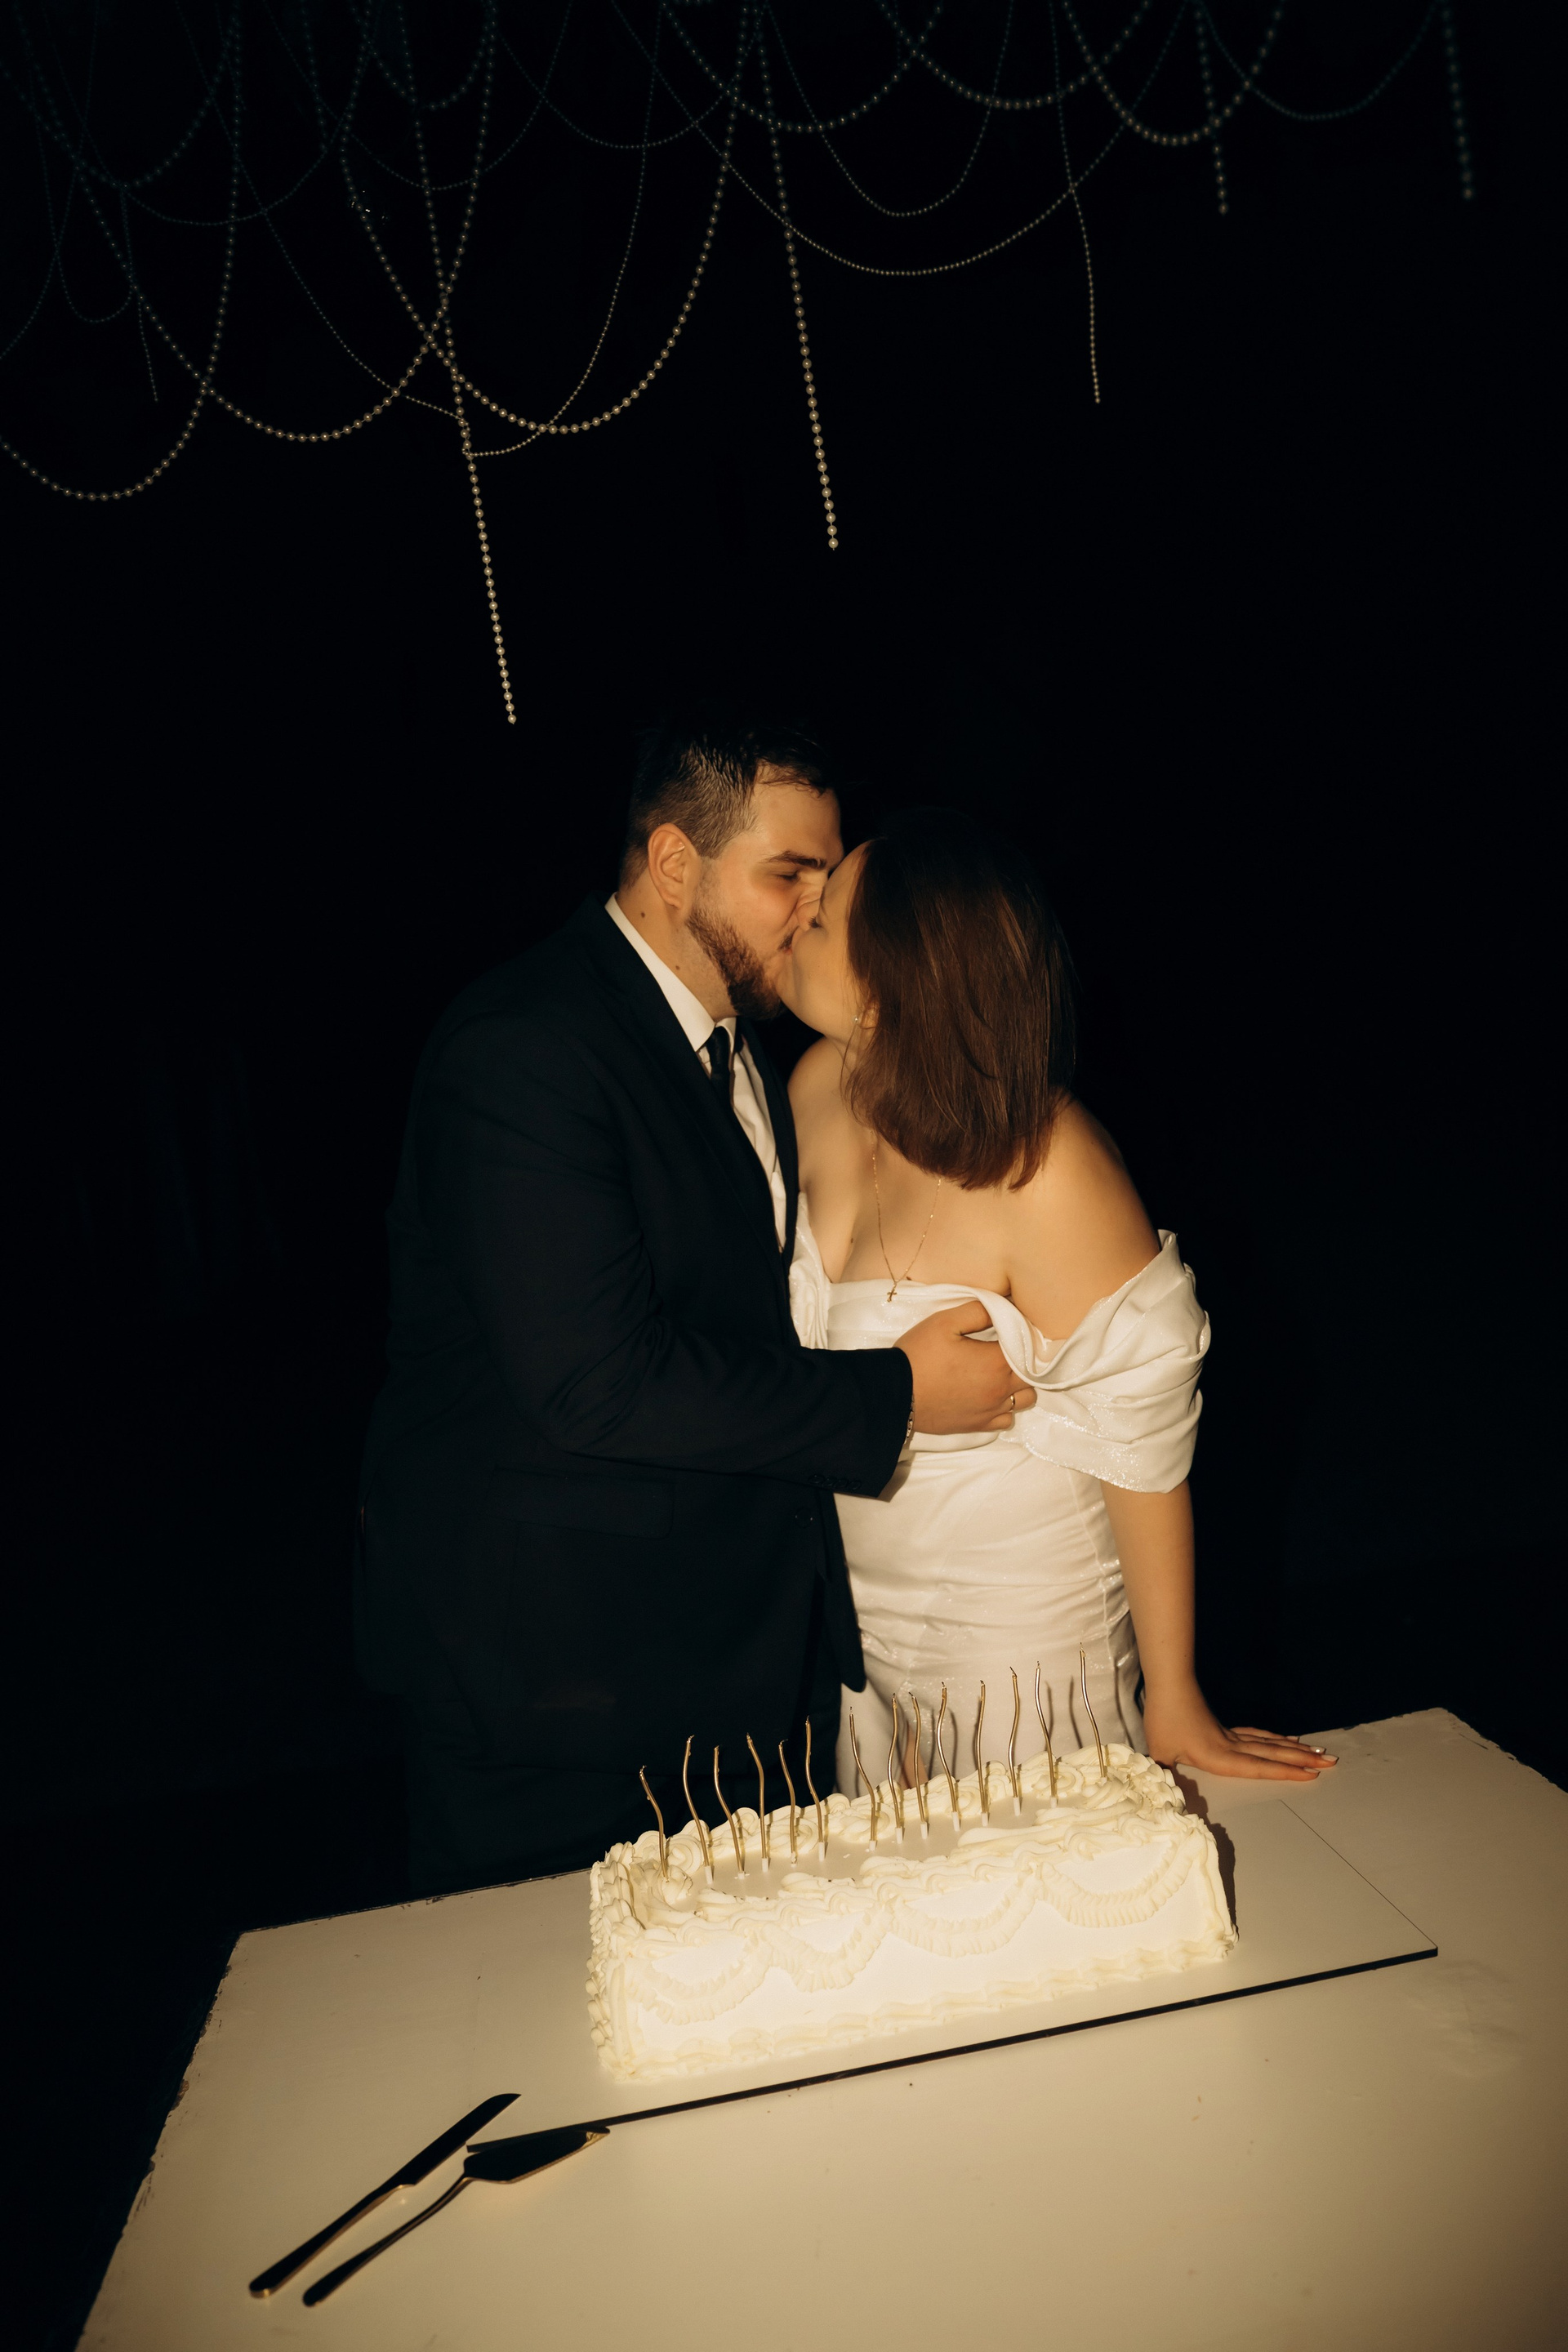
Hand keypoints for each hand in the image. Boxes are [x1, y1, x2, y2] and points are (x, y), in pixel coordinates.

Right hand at [896, 1301, 1035, 1434]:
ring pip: (1025, 1399)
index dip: (1024, 1336)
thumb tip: (1003, 1307)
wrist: (894, 1393)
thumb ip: (978, 1311)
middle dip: (1026, 1361)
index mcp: (996, 1362)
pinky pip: (1006, 1419)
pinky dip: (1005, 1408)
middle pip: (1033, 1375)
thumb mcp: (944, 1321)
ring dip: (1019, 1386)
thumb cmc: (919, 1355)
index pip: (1029, 1347)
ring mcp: (990, 1411)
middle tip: (1007, 1350)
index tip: (1014, 1330)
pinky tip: (989, 1395)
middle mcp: (1000, 1390)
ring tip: (1000, 1374)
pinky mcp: (977, 1426)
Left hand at [1142, 1684, 1336, 1781]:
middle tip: (1332, 1762)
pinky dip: (1276, 1738)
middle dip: (1303, 1760)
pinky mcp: (1226, 1728)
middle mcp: (1232, 1746)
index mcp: (1219, 1756)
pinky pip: (1258, 1735)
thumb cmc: (1163, 1719)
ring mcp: (1231, 1735)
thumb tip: (1165, 1795)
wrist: (1169, 1684)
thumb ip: (1166, 1776)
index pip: (1259, 1767)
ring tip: (1319, 1752)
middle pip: (1274, 1753)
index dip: (1285, 1772)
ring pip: (1270, 1743)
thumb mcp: (1160, 1752)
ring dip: (1295, 1749)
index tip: (1311, 1775)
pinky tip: (1288, 1739)